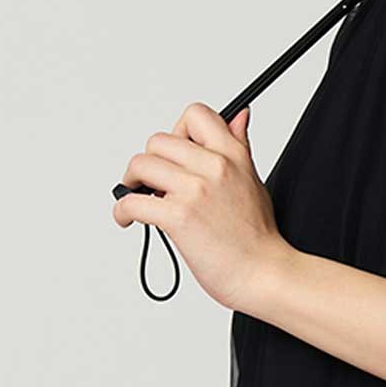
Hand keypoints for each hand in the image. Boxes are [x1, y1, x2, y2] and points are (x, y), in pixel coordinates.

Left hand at [112, 102, 290, 311]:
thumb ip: (239, 146)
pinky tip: (129, 219)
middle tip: (152, 183)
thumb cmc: (258, 235)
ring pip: (140, 165)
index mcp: (232, 154)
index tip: (175, 153)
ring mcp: (195, 190)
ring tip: (140, 200)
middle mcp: (214, 166)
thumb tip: (239, 115)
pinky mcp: (178, 217)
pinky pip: (132, 201)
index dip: (178, 131)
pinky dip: (122, 211)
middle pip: (158, 140)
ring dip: (131, 183)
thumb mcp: (253, 178)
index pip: (195, 115)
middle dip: (150, 162)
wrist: (263, 271)